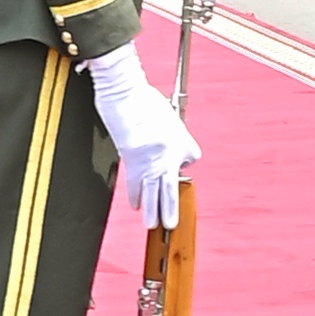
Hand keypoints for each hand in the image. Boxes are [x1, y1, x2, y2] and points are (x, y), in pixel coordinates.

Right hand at [88, 40, 201, 229]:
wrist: (124, 90)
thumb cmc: (143, 97)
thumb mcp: (166, 112)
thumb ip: (168, 131)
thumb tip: (163, 145)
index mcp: (180, 139)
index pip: (190, 157)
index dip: (183, 160)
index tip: (178, 161)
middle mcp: (168, 152)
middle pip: (170, 186)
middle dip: (170, 206)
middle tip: (170, 225)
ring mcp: (150, 157)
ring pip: (152, 189)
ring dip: (152, 209)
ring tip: (152, 225)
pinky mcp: (132, 157)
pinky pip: (135, 181)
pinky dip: (134, 194)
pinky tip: (135, 206)